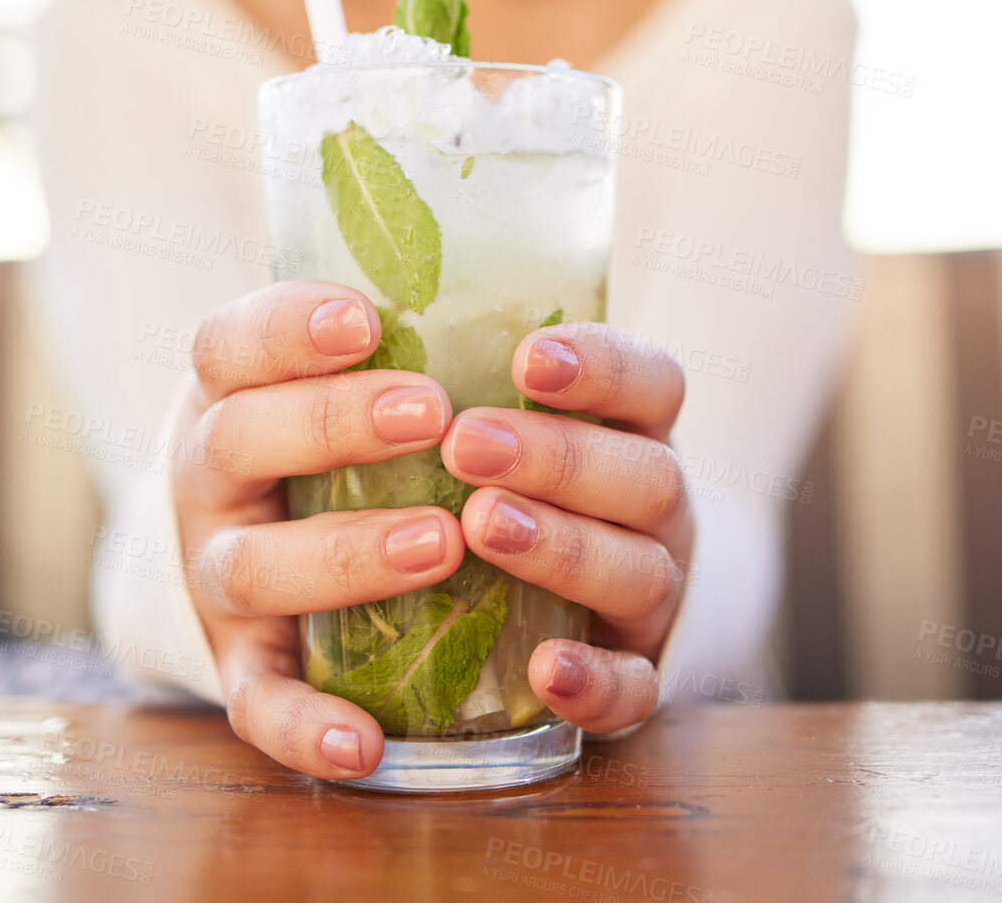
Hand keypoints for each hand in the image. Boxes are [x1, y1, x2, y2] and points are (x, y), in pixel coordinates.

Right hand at [173, 281, 461, 780]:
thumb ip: (411, 326)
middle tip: (430, 412)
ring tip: (442, 541)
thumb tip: (533, 308)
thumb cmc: (340, 423)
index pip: (231, 341)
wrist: (269, 519)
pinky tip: (368, 742)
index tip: (365, 319)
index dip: (287, 327)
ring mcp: (223, 572)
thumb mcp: (350, 362)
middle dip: (333, 424)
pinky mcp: (247, 664)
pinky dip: (307, 728)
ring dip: (344, 556)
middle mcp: (213, 476)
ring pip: (252, 568)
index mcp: (233, 386)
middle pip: (240, 440)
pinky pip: (261, 704)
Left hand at [440, 322, 691, 735]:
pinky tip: (545, 670)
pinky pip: (632, 695)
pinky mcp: (626, 682)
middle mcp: (652, 511)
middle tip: (465, 443)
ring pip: (639, 575)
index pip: (651, 382)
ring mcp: (645, 598)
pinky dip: (596, 685)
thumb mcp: (493, 410)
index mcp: (630, 430)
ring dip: (564, 548)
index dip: (602, 366)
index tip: (528, 355)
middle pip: (647, 476)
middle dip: (557, 456)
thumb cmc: (500, 477)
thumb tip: (350, 306)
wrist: (557, 605)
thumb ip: (455, 365)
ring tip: (481, 526)